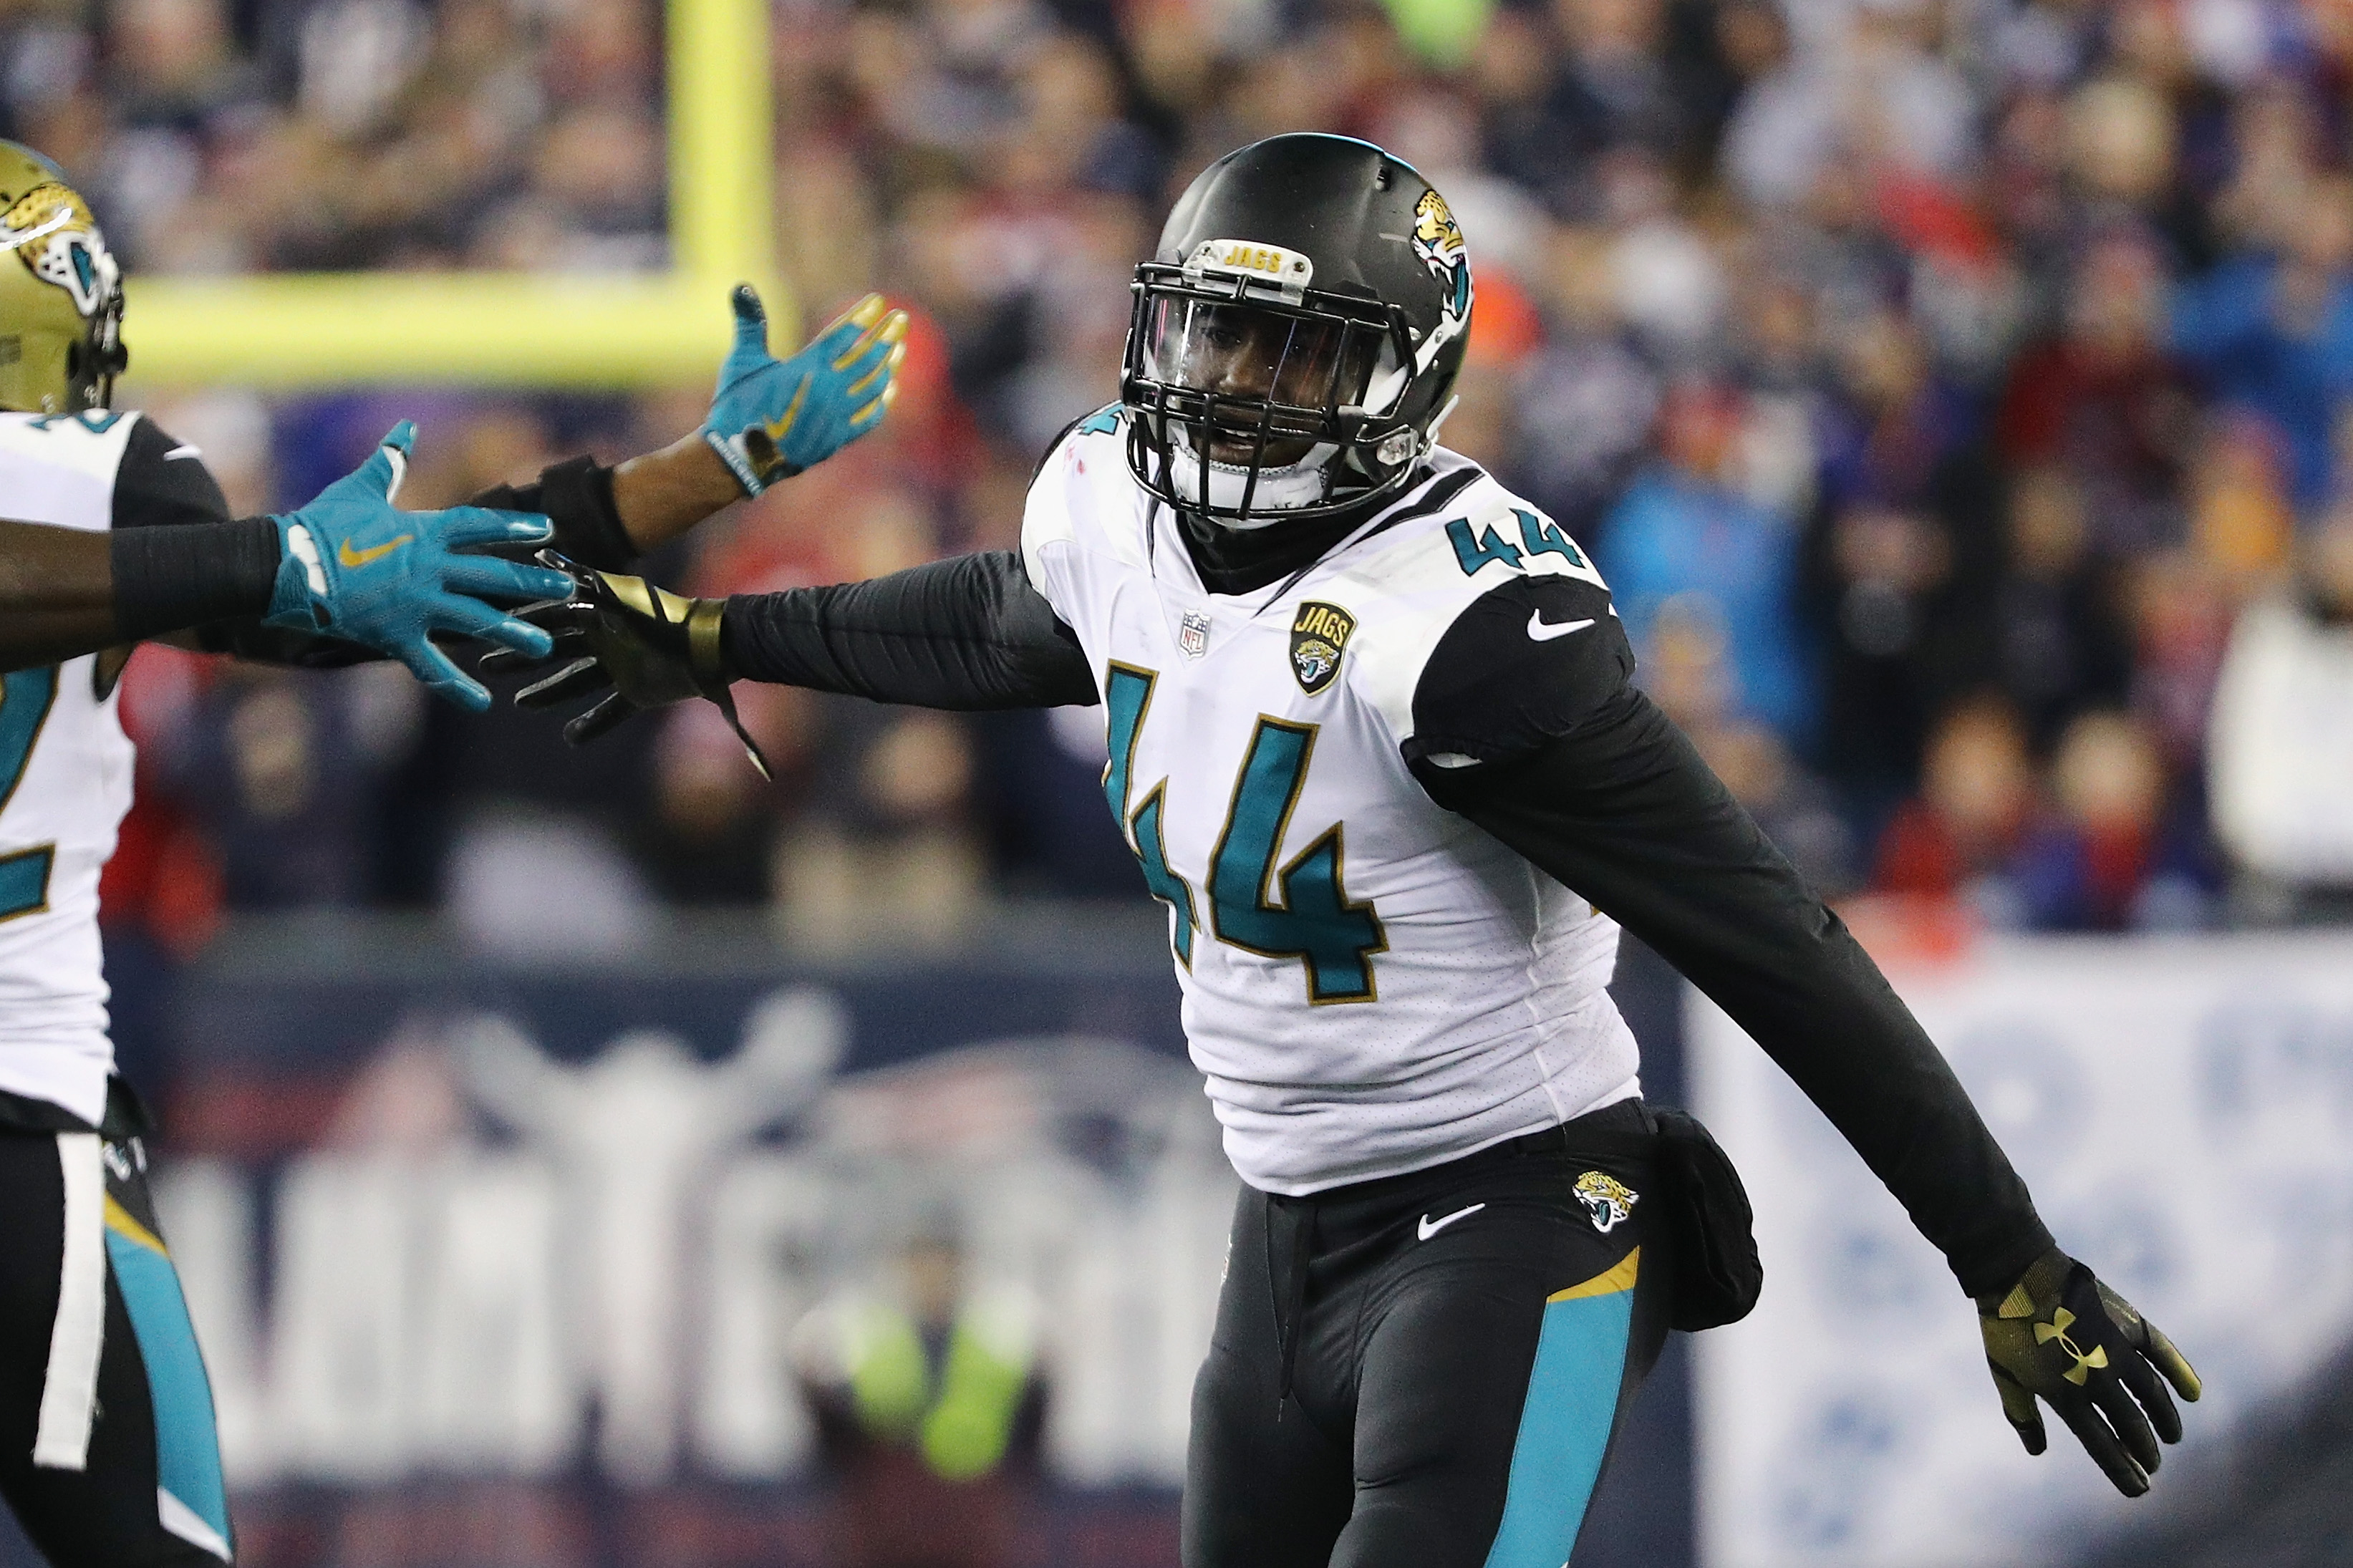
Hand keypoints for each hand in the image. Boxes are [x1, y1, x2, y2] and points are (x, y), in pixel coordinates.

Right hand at [264, 422, 573, 709]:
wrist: (282, 565)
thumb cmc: (319, 525)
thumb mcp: (359, 489)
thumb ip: (390, 461)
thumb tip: (406, 426)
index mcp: (421, 532)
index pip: (479, 527)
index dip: (514, 529)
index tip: (548, 532)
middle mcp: (426, 568)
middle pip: (491, 575)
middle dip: (532, 582)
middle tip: (567, 589)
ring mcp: (414, 604)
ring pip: (474, 621)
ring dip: (512, 632)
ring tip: (546, 645)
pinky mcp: (395, 636)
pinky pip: (431, 666)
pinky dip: (456, 687)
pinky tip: (483, 703)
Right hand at [484, 562, 771, 776]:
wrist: (711, 645)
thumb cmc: (664, 616)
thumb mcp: (619, 595)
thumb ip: (583, 580)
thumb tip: (543, 559)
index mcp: (598, 613)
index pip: (548, 619)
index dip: (518, 624)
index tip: (487, 631)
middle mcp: (605, 639)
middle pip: (555, 650)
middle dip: (524, 657)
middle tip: (489, 667)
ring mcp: (622, 667)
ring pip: (576, 683)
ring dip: (549, 693)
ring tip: (521, 704)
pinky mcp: (640, 693)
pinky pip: (611, 713)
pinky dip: (593, 725)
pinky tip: (570, 737)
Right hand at [702, 285, 907, 494]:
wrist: (739, 459)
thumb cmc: (736, 406)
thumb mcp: (742, 361)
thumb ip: (750, 322)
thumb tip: (742, 285)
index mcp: (807, 368)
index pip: (843, 335)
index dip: (862, 317)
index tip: (878, 302)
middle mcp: (828, 391)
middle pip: (867, 358)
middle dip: (886, 336)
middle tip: (902, 319)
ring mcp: (836, 417)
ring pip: (873, 386)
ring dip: (889, 365)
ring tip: (899, 348)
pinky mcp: (837, 439)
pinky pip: (869, 418)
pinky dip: (882, 401)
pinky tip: (889, 388)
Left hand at [1978, 1247, 2200, 1495]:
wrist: (2015, 1274)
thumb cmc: (2005, 1328)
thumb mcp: (2005, 1376)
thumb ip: (2022, 1415)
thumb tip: (2036, 1451)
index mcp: (2065, 1397)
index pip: (2104, 1447)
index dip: (2124, 1472)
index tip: (2140, 1488)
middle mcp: (2096, 1379)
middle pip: (2131, 1426)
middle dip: (2146, 1450)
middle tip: (2153, 1463)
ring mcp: (2115, 1351)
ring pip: (2152, 1395)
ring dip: (2166, 1419)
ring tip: (2172, 1436)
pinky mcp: (2127, 1323)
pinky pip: (2162, 1352)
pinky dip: (2180, 1372)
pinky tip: (2193, 1392)